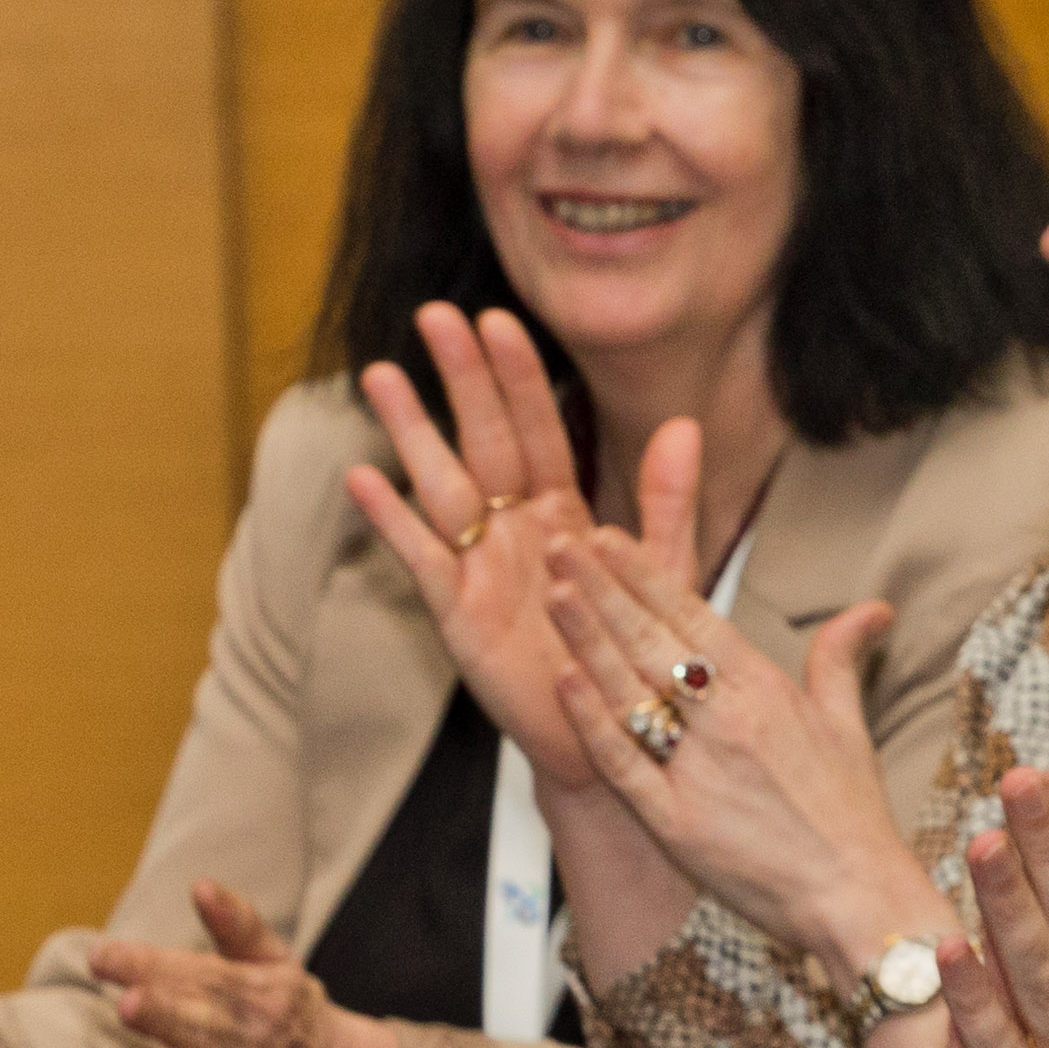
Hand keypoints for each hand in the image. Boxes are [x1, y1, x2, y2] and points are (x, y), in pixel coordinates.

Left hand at [89, 881, 414, 1047]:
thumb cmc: (291, 1021)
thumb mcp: (276, 967)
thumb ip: (236, 926)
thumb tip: (200, 884)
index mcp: (262, 998)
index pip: (201, 975)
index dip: (149, 965)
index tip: (101, 956)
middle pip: (202, 1028)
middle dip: (166, 1016)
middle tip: (129, 1003)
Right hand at [341, 302, 627, 797]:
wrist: (615, 733)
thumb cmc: (633, 652)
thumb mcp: (663, 572)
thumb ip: (669, 501)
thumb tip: (685, 424)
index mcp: (562, 513)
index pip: (538, 430)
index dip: (518, 379)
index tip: (499, 320)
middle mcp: (514, 531)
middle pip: (483, 441)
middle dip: (461, 380)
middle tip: (433, 314)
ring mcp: (480, 568)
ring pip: (442, 486)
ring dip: (412, 432)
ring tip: (381, 375)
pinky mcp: (459, 615)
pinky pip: (423, 560)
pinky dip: (393, 521)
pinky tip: (363, 478)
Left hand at [539, 513, 939, 983]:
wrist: (857, 897)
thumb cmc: (852, 816)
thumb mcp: (849, 725)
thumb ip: (841, 658)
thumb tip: (873, 610)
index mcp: (765, 690)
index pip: (692, 616)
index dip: (644, 574)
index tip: (606, 537)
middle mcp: (728, 721)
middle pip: (652, 641)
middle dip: (601, 588)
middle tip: (557, 542)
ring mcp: (698, 771)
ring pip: (631, 691)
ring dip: (588, 638)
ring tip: (552, 591)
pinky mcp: (676, 823)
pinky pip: (625, 764)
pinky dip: (593, 722)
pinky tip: (564, 682)